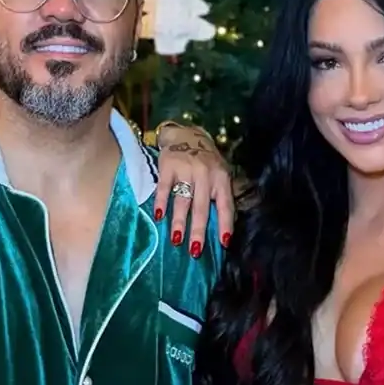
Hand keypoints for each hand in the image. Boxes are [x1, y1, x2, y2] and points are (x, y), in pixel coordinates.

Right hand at [154, 122, 234, 256]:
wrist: (186, 134)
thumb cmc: (206, 162)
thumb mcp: (220, 174)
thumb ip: (221, 196)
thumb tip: (222, 229)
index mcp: (221, 179)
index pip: (225, 205)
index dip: (225, 224)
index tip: (224, 243)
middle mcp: (205, 175)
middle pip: (201, 207)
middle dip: (198, 230)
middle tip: (195, 250)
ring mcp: (186, 170)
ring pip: (182, 200)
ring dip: (179, 222)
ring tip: (176, 240)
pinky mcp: (168, 167)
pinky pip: (163, 188)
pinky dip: (161, 202)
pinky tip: (158, 216)